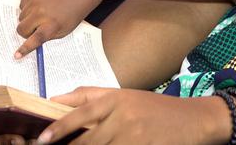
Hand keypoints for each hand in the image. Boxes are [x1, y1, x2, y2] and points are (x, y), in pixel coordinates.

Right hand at [15, 0, 101, 57]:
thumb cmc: (72, 13)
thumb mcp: (63, 30)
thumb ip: (46, 36)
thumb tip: (29, 41)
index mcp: (52, 25)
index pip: (34, 39)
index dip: (24, 49)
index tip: (16, 55)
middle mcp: (42, 12)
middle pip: (22, 29)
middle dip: (26, 32)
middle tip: (36, 28)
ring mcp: (36, 0)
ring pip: (20, 17)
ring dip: (28, 18)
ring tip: (43, 13)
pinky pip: (22, 4)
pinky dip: (28, 7)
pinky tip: (40, 4)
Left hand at [36, 87, 218, 144]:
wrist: (193, 119)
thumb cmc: (154, 108)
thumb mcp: (124, 96)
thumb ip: (90, 96)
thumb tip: (55, 100)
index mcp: (116, 98)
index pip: (81, 112)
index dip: (60, 127)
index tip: (42, 139)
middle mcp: (124, 116)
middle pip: (88, 139)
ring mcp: (134, 136)